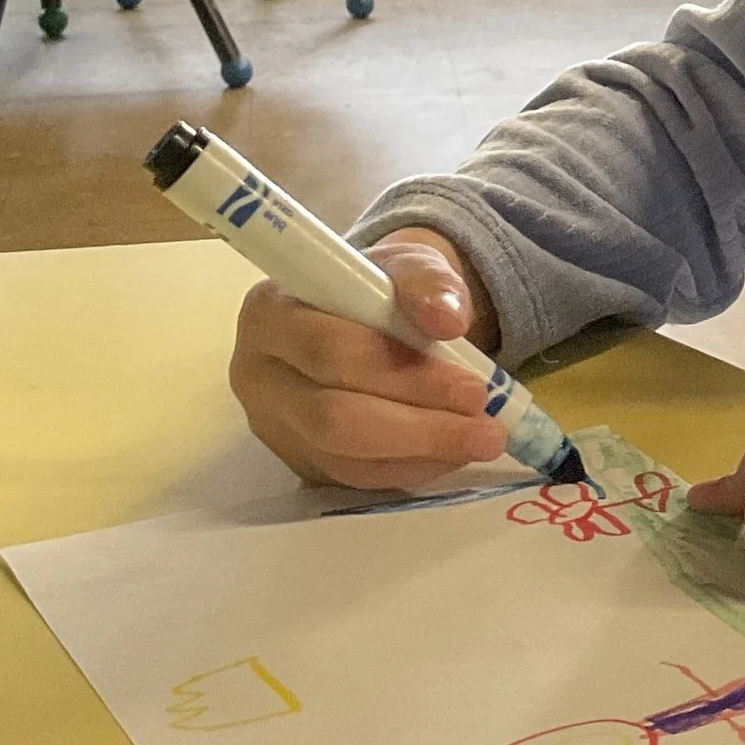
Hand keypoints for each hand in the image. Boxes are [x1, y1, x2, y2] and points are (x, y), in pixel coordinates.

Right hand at [230, 226, 510, 488]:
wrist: (363, 316)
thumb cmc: (378, 290)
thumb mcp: (406, 266)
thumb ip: (427, 282)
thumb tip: (448, 318)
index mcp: (270, 313)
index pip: (329, 351)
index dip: (401, 372)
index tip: (474, 384)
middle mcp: (257, 374)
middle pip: (334, 417)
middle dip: (420, 425)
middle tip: (487, 425)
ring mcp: (274, 425)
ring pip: (344, 456)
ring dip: (422, 453)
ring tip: (482, 439)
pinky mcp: (298, 460)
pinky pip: (354, 479)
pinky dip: (411, 468)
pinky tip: (452, 452)